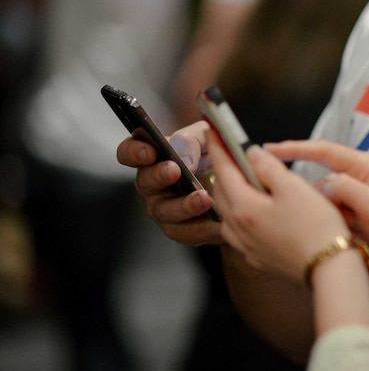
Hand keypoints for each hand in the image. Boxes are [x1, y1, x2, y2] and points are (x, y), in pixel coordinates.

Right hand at [116, 120, 218, 244]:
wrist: (237, 185)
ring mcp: (165, 209)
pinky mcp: (182, 229)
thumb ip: (192, 141)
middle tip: (174, 170)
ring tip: (204, 198)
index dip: (134, 151)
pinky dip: (203, 226)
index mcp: (154, 158)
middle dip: (159, 176)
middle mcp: (153, 184)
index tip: (150, 151)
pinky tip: (218, 219)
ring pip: (165, 211)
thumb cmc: (215, 155)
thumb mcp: (207, 138)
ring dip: (184, 205)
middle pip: (145, 182)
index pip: (129, 152)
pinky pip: (186, 232)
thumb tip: (185, 161)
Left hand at [207, 131, 348, 280]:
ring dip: (228, 192)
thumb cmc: (316, 227)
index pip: (224, 169)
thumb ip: (269, 167)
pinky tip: (252, 210)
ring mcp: (246, 245)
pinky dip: (238, 213)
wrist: (328, 269)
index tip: (213, 129)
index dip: (218, 147)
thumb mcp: (294, 188)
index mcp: (244, 207)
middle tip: (227, 150)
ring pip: (226, 212)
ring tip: (240, 178)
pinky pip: (237, 230)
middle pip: (220, 191)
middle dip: (222, 168)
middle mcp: (238, 228)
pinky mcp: (257, 257)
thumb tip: (252, 153)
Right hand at [266, 140, 368, 300]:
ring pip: (322, 199)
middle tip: (297, 207)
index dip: (295, 148)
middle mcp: (360, 178)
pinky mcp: (352, 217)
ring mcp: (355, 198)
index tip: (269, 150)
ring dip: (320, 213)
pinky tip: (326, 235)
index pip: (324, 151)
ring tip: (329, 229)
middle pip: (321, 177)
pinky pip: (329, 215)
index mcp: (367, 167)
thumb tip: (320, 184)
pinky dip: (325, 223)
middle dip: (308, 193)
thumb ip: (347, 189)